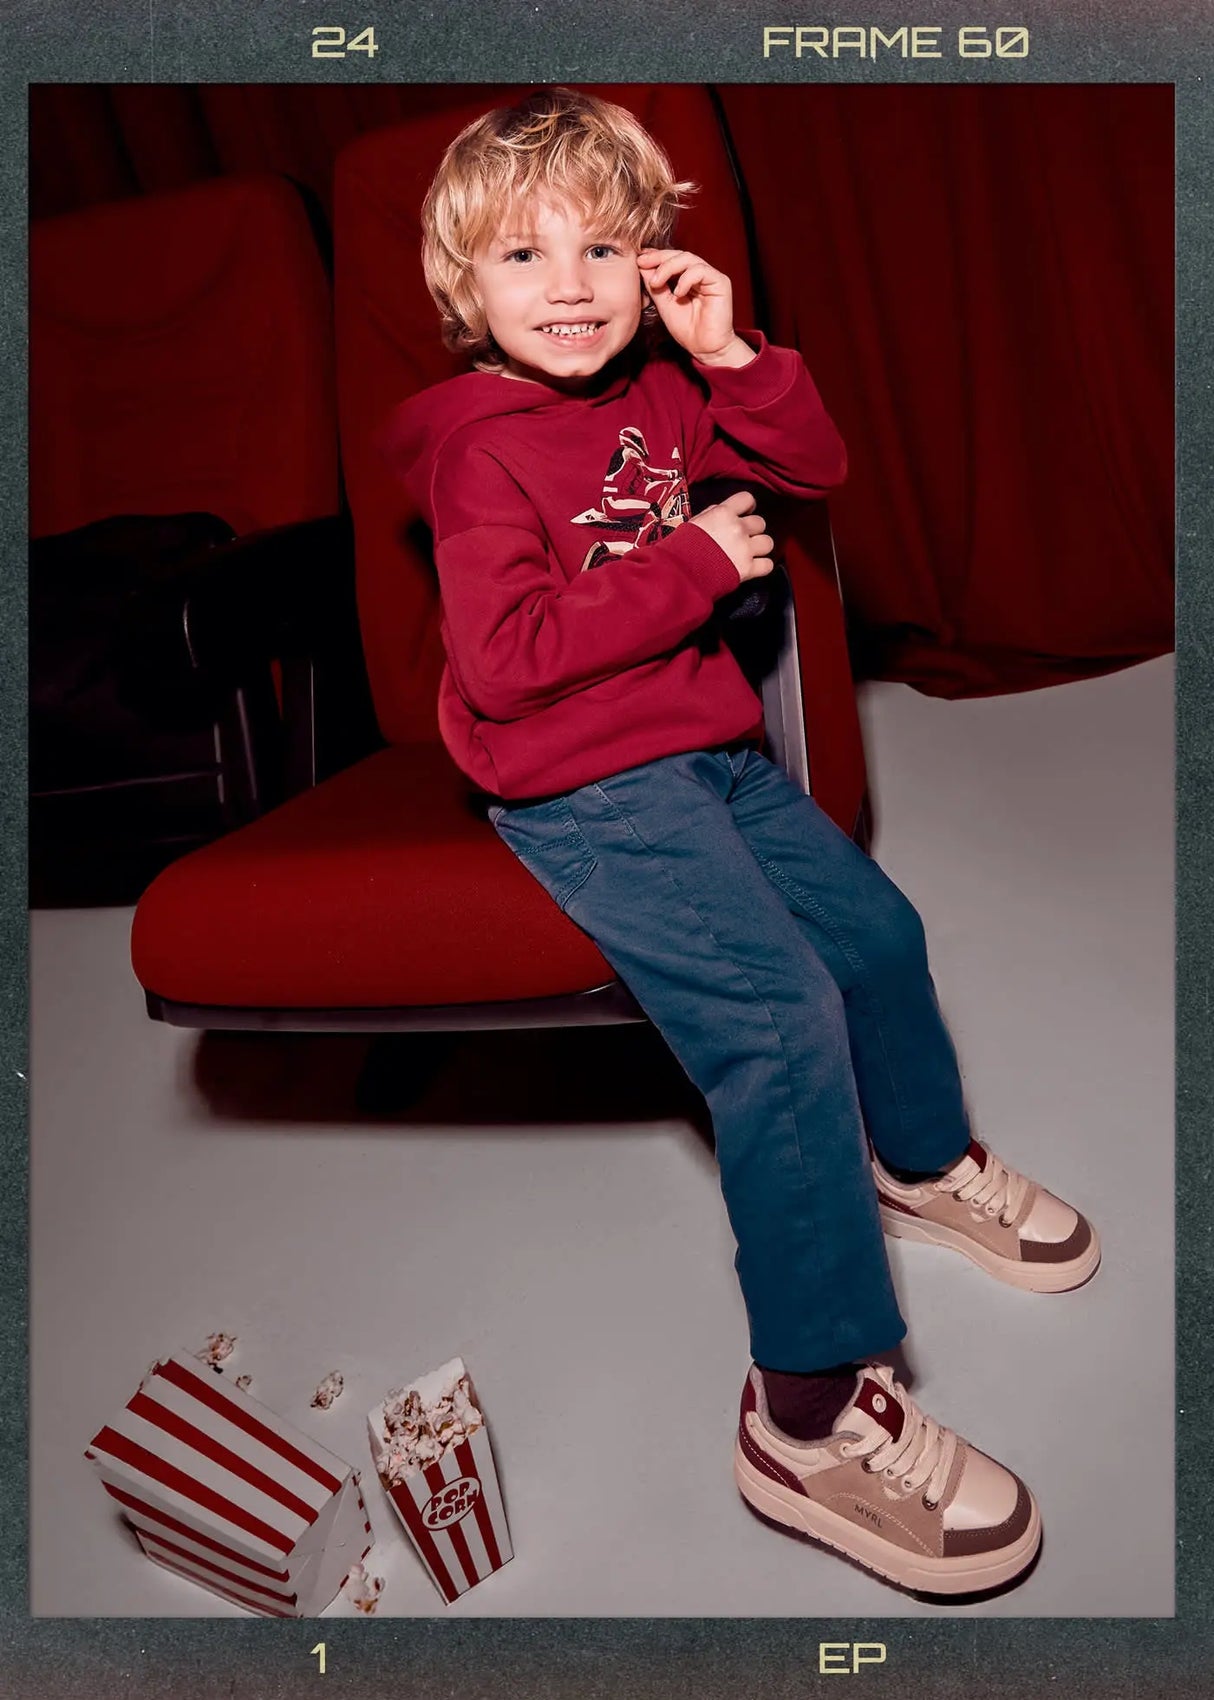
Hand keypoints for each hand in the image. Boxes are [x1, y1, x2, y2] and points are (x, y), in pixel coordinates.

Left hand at [637, 248, 744, 362]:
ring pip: (688, 258)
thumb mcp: (664, 304)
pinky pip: (701, 271)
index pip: (671, 258)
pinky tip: (677, 293)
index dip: (655, 256)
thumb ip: (655, 285)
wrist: (704, 348)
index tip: (638, 260)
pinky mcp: (720, 282)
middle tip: (642, 264)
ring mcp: (711, 276)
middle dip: (659, 258)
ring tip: (656, 283)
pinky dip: (686, 279)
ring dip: (668, 267)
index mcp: (687, 277)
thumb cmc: (687, 329)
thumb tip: (642, 265)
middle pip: (679, 254)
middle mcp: (700, 274)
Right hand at [689, 490, 773, 584]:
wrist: (681, 572)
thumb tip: (723, 512)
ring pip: (768, 542)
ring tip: (750, 553)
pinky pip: (767, 565)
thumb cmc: (682, 546)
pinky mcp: (748, 569)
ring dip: (760, 547)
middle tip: (743, 539)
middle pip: (760, 523)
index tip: (745, 513)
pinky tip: (754, 567)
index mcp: (723, 513)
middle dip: (753, 530)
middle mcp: (738, 528)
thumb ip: (712, 515)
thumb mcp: (694, 522)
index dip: (748, 506)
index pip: (747, 499)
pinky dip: (762, 566)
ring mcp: (745, 549)